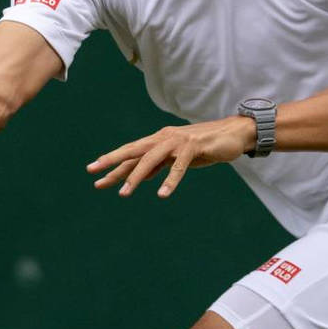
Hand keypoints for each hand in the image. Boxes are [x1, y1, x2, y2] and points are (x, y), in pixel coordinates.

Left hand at [87, 116, 256, 197]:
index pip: (131, 152)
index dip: (112, 162)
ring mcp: (178, 141)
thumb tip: (137, 176)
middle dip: (113, 162)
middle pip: (134, 150)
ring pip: (151, 159)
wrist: (234, 134)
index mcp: (158, 141)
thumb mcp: (176, 158)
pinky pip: (178, 166)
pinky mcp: (194, 147)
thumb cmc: (204, 147)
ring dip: (136, 176)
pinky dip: (170, 180)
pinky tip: (162, 194)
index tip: (93, 172)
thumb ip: (157, 165)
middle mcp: (164, 138)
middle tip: (95, 173)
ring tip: (124, 194)